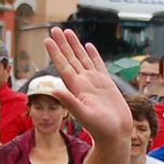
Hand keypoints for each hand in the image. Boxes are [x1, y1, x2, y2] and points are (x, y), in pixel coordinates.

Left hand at [42, 27, 133, 147]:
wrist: (116, 135)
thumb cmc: (101, 129)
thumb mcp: (84, 115)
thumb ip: (70, 102)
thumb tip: (53, 89)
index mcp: (76, 88)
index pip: (63, 66)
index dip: (56, 52)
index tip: (47, 40)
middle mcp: (83, 83)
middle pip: (70, 58)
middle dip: (62, 43)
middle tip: (54, 28)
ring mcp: (94, 82)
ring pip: (82, 59)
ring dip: (75, 45)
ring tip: (68, 31)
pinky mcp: (106, 84)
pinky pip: (98, 65)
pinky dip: (93, 55)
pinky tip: (88, 46)